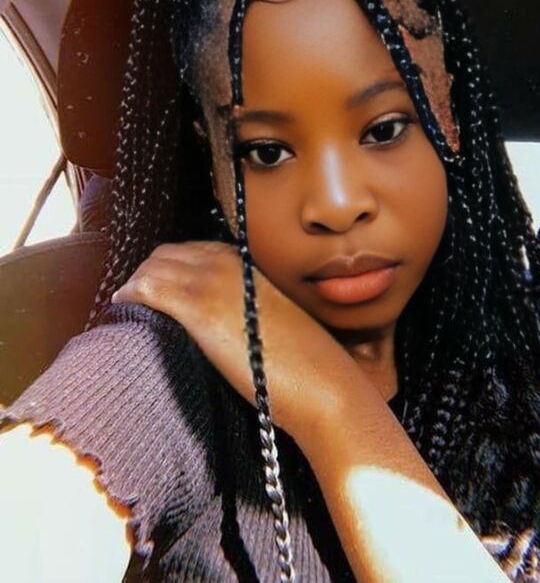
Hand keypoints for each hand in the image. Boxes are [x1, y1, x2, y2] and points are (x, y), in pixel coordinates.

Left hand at [110, 241, 369, 440]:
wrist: (320, 382)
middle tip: (137, 297)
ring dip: (136, 283)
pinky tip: (125, 307)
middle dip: (148, 272)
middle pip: (167, 254)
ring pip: (153, 268)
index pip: (191, 250)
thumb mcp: (271, 318)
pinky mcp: (198, 308)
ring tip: (129, 304)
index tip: (157, 285)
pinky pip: (148, 288)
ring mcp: (211, 283)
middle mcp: (226, 265)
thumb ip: (243, 305)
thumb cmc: (303, 360)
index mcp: (246, 265)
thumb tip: (221, 317)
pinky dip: (131, 294)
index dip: (168, 266)